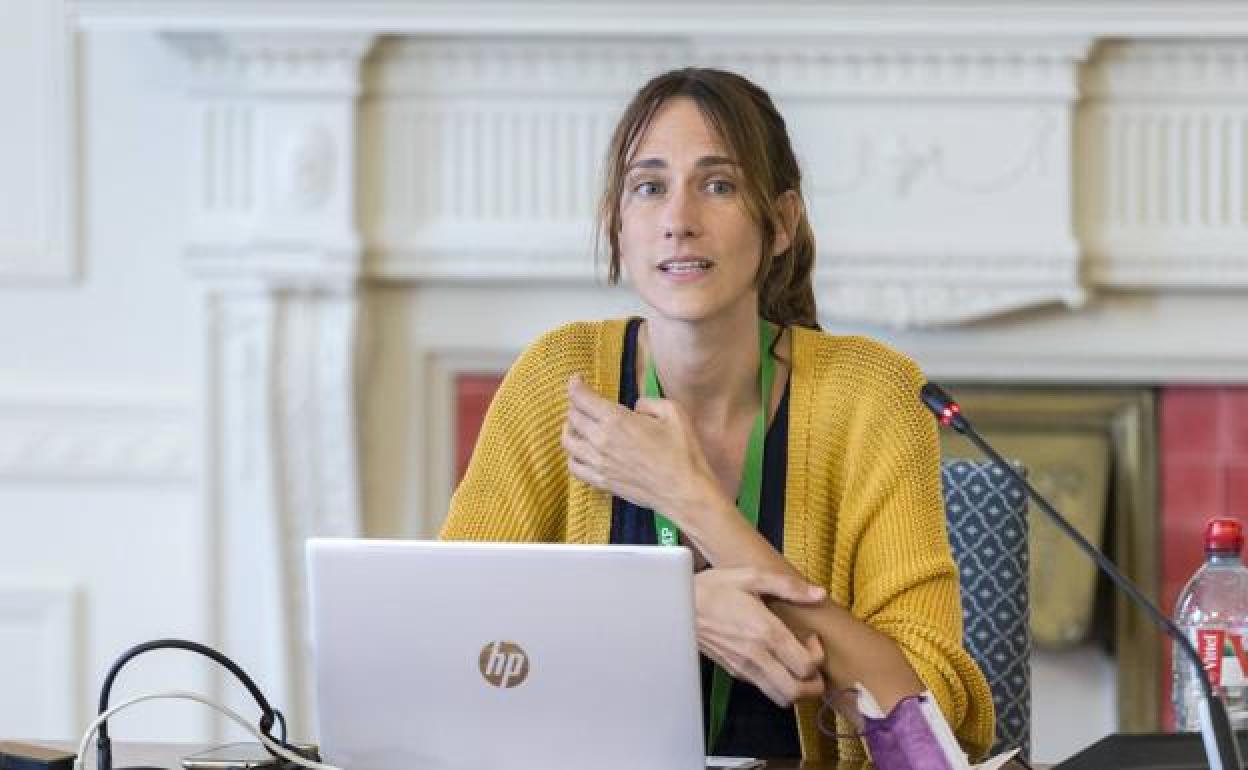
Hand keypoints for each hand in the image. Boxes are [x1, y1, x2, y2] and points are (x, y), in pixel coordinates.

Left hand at [561, 374, 720, 521]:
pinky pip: (574, 466)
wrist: (683, 491)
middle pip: (573, 416)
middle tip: (583, 401)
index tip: (576, 380)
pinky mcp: (601, 481)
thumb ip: (648, 402)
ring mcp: (599, 463)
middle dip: (576, 404)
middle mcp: (601, 440)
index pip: (582, 398)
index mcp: (616, 420)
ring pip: (568, 441)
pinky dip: (572, 455)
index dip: (575, 385)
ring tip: (578, 424)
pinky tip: (581, 451)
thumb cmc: (682, 453)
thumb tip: (635, 407)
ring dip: (570, 428)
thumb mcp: (673, 412)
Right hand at [695, 566, 827, 706]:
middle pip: (797, 692)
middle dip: (813, 684)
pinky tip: (773, 659)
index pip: (806, 667)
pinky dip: (776, 683)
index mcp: (766, 632)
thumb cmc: (714, 589)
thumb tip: (818, 593)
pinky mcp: (734, 672)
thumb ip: (788, 586)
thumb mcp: (751, 576)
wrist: (679, 605)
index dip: (818, 658)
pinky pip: (763, 688)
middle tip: (810, 661)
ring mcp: (744, 668)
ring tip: (794, 664)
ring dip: (796, 687)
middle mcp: (757, 656)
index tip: (811, 640)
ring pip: (780, 698)